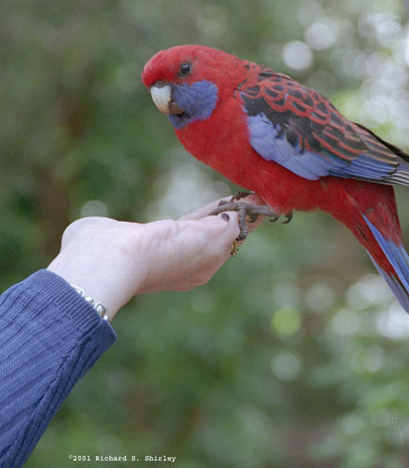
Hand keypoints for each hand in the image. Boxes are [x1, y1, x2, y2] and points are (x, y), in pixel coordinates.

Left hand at [47, 195, 262, 319]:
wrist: (115, 261)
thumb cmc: (102, 254)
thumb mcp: (106, 240)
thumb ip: (104, 235)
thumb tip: (90, 232)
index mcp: (173, 272)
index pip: (196, 245)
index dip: (208, 227)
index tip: (218, 212)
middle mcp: (196, 269)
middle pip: (220, 239)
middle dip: (233, 220)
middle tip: (250, 203)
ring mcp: (208, 256)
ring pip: (232, 229)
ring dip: (247, 212)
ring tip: (259, 195)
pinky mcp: (215, 238)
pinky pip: (240, 220)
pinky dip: (252, 208)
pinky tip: (259, 196)